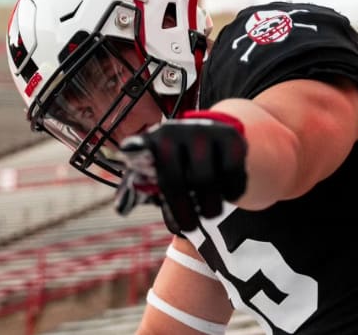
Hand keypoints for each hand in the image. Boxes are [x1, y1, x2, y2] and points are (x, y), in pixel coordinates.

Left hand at [114, 111, 247, 231]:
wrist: (211, 134)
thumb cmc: (179, 163)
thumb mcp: (159, 170)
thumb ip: (144, 187)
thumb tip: (124, 209)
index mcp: (153, 140)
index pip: (144, 159)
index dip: (148, 176)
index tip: (168, 216)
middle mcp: (176, 130)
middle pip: (177, 179)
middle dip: (184, 210)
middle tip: (190, 227)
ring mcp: (205, 131)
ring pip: (207, 179)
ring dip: (210, 206)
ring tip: (208, 212)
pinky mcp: (231, 137)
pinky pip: (233, 173)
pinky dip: (232, 191)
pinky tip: (226, 194)